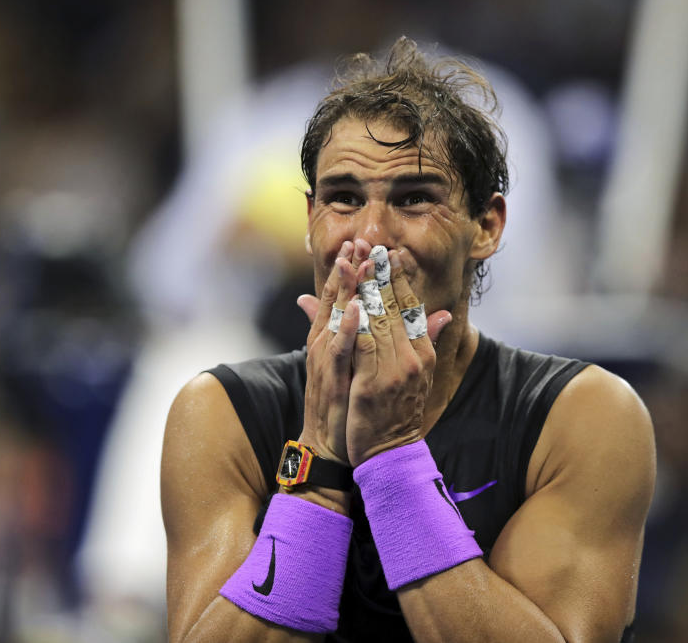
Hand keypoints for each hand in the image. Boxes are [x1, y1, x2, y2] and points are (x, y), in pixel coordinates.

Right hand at [295, 241, 362, 464]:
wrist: (331, 446)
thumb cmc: (343, 406)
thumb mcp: (349, 366)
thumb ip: (355, 336)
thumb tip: (358, 309)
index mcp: (332, 340)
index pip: (341, 298)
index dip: (350, 271)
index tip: (361, 245)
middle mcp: (326, 346)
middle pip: (336, 301)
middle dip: (348, 270)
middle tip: (359, 240)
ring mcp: (327, 362)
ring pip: (335, 319)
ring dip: (344, 290)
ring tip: (354, 262)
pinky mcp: (332, 380)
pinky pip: (339, 350)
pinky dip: (346, 329)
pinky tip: (354, 309)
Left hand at [345, 240, 451, 465]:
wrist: (389, 453)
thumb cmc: (398, 413)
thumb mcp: (419, 375)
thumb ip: (429, 341)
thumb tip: (445, 314)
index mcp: (423, 353)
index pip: (412, 307)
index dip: (400, 279)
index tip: (391, 253)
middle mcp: (412, 358)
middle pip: (394, 307)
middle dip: (380, 274)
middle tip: (371, 245)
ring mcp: (393, 371)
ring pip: (376, 321)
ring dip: (363, 289)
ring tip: (353, 261)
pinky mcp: (372, 384)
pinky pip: (362, 347)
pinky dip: (354, 323)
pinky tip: (348, 303)